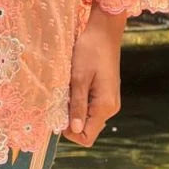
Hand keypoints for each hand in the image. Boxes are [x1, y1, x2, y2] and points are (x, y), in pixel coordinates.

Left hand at [63, 8, 126, 147]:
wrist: (104, 31)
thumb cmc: (90, 50)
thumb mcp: (79, 77)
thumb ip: (78, 105)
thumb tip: (74, 130)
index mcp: (105, 106)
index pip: (87, 136)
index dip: (70, 132)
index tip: (58, 112)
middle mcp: (110, 108)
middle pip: (87, 128)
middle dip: (71, 118)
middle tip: (61, 97)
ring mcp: (109, 100)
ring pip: (88, 116)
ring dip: (74, 108)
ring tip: (68, 88)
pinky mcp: (106, 93)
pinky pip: (91, 106)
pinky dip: (80, 100)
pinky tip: (74, 84)